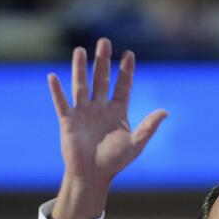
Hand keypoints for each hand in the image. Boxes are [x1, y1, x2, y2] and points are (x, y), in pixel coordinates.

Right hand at [48, 38, 168, 218]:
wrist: (93, 176)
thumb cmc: (115, 161)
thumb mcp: (136, 144)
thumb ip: (149, 127)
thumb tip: (165, 111)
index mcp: (117, 111)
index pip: (122, 85)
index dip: (126, 70)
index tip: (129, 54)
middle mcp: (100, 107)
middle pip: (101, 79)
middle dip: (103, 61)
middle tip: (104, 41)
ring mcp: (83, 112)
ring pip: (81, 85)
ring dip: (80, 68)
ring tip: (80, 50)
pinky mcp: (68, 121)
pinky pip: (62, 103)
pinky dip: (57, 91)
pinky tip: (53, 77)